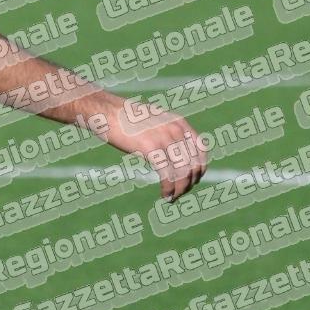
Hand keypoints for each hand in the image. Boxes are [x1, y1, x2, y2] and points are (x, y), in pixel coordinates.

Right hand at [79, 92, 208, 202]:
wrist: (108, 111)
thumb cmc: (126, 119)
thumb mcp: (155, 121)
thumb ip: (167, 133)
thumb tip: (172, 151)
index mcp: (179, 123)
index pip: (201, 150)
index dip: (199, 169)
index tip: (191, 181)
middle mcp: (176, 130)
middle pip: (192, 164)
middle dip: (189, 182)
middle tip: (179, 194)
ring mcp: (164, 139)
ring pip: (182, 172)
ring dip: (179, 189)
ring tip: (172, 198)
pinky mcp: (151, 148)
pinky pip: (167, 174)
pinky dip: (168, 188)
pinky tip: (164, 195)